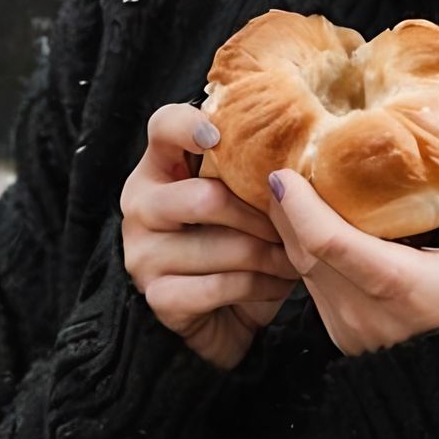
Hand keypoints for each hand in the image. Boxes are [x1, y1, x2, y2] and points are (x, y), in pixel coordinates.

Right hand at [119, 102, 302, 370]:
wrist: (225, 313)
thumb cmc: (237, 236)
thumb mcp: (241, 193)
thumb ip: (250, 164)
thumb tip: (292, 150)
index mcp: (160, 165)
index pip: (162, 127)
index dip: (188, 125)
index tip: (218, 136)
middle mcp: (141, 205)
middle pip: (205, 197)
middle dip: (260, 214)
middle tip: (295, 223)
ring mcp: (142, 254)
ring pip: (219, 245)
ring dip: (270, 254)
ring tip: (297, 255)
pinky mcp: (156, 297)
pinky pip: (217, 287)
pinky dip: (258, 286)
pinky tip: (277, 282)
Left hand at [266, 105, 438, 357]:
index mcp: (399, 288)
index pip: (328, 243)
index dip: (299, 205)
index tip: (283, 170)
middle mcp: (361, 311)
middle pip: (303, 246)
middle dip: (287, 203)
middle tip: (286, 155)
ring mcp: (342, 324)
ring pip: (298, 261)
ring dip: (290, 221)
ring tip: (295, 176)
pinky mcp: (333, 329)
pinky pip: (303, 276)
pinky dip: (300, 242)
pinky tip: (306, 213)